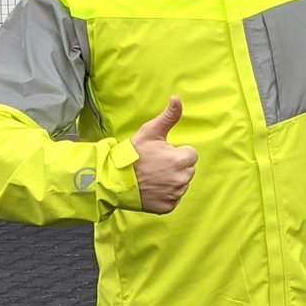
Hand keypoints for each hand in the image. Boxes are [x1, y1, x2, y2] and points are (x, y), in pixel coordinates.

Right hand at [132, 96, 197, 213]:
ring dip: (171, 180)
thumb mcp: (150, 132)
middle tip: (156, 165)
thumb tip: (177, 98)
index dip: (176, 152)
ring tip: (153, 176)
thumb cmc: (133, 154)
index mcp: (182, 160)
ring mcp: (175, 194)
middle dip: (175, 166)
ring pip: (181, 184)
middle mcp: (182, 179)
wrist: (114, 180)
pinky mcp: (168, 207)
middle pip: (187, 169)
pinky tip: (152, 188)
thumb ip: (169, 116)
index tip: (161, 154)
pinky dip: (165, 194)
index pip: (190, 154)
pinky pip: (173, 198)